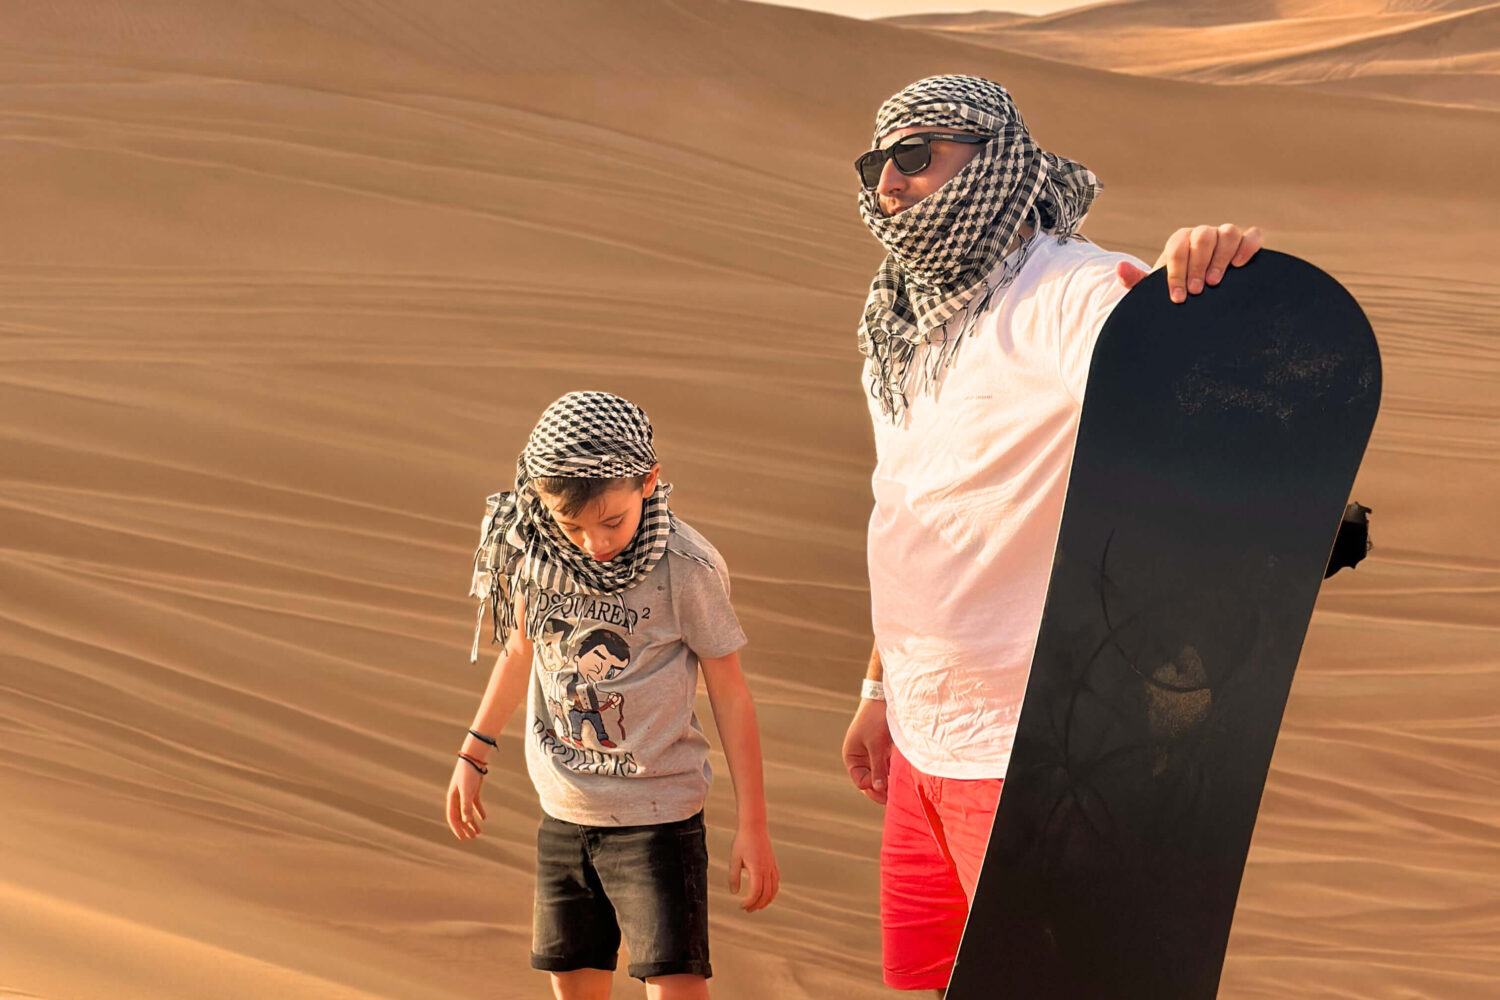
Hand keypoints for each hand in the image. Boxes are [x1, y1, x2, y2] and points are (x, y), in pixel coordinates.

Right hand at [445, 758, 487, 839]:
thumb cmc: (468, 773)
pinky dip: (479, 811)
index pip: (453, 817)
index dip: (457, 828)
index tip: (463, 838)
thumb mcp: (467, 791)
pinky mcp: (473, 790)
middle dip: (465, 828)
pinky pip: (475, 804)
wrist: (474, 757)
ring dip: (472, 822)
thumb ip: (466, 806)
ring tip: (478, 833)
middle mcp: (457, 797)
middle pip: (460, 816)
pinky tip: (484, 818)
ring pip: (468, 811)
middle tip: (471, 838)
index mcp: (452, 798)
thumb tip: (466, 821)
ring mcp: (465, 793)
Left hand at [729, 822, 779, 911]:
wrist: (754, 826)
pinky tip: (766, 894)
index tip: (742, 906)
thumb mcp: (734, 859)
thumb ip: (734, 876)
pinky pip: (776, 882)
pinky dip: (772, 892)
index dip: (750, 902)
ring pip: (773, 889)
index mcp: (757, 869)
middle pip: (766, 894)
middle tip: (747, 910)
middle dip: (757, 905)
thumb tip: (734, 893)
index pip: (756, 892)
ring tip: (757, 906)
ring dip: (766, 900)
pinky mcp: (773, 864)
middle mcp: (767, 869)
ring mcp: (772, 867)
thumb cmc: (743, 841)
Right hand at [842, 697, 892, 804]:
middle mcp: (860, 759)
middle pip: (870, 782)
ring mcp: (872, 755)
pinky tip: (903, 778)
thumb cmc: (875, 720)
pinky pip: (888, 768)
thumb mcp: (875, 745)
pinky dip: (894, 773)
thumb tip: (879, 789)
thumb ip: (878, 768)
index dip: (873, 787)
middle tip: (897, 797)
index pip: (861, 782)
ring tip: (902, 790)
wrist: (884, 698)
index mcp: (852, 757)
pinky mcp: (883, 751)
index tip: (888, 790)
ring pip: (880, 776)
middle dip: (881, 789)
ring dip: (889, 782)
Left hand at [1117, 224, 1263, 302]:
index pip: (1177, 248)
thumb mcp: (1154, 290)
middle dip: (1198, 264)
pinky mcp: (1246, 243)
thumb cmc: (1177, 290)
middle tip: (1197, 290)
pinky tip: (1240, 266)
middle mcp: (1203, 235)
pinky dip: (1248, 247)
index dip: (1177, 272)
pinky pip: (1252, 236)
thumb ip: (1135, 280)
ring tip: (1216, 282)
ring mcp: (1225, 237)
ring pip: (1228, 233)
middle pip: (1203, 237)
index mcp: (1180, 242)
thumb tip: (1120, 268)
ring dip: (1222, 257)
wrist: (1199, 295)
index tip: (1179, 297)